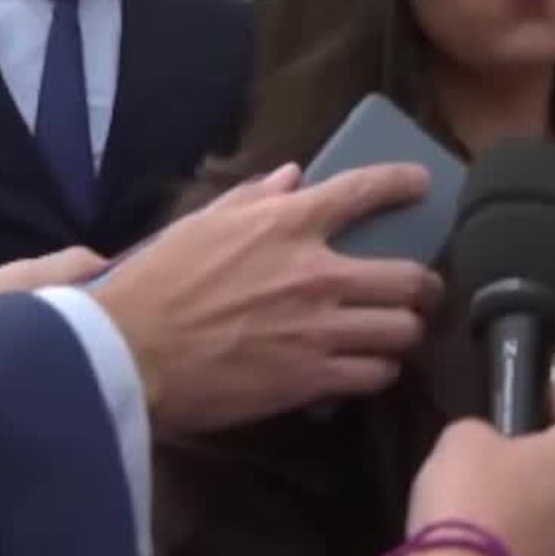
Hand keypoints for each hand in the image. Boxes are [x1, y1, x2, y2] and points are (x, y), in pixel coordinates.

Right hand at [94, 162, 443, 434]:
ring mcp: (319, 328)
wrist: (128, 352)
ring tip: (396, 333)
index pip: (365, 190)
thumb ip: (253, 198)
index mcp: (288, 224)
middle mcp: (317, 272)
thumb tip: (293, 176)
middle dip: (426, 285)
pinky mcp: (311, 378)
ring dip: (405, 331)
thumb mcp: (201, 224)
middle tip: (422, 291)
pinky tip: (368, 367)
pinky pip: (375, 374)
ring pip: (402, 330)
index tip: (422, 184)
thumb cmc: (156, 282)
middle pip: (409, 277)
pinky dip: (379, 370)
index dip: (402, 183)